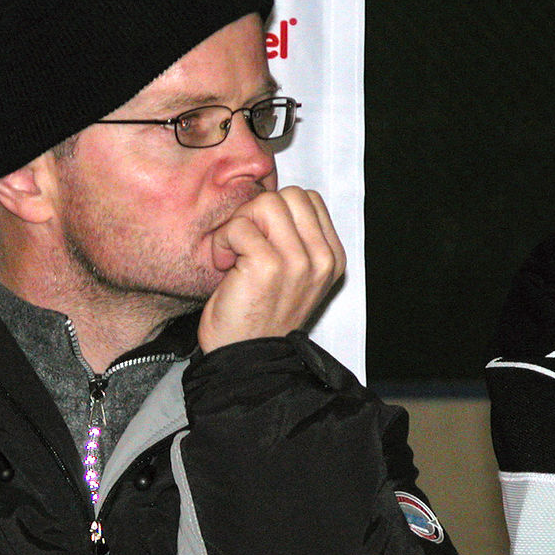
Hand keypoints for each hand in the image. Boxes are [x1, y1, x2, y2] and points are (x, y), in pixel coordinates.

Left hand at [198, 186, 345, 352]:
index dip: (275, 213)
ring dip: (240, 225)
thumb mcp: (293, 276)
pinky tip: (225, 266)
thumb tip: (270, 200)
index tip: (261, 242)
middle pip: (289, 195)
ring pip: (265, 203)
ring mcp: (298, 262)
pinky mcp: (269, 265)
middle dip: (258, 213)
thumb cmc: (259, 316)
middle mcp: (321, 259)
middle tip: (244, 244)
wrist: (246, 359)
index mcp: (331, 258)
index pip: (308, 200)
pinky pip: (240, 226)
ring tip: (234, 254)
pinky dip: (223, 242)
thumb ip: (294, 239)